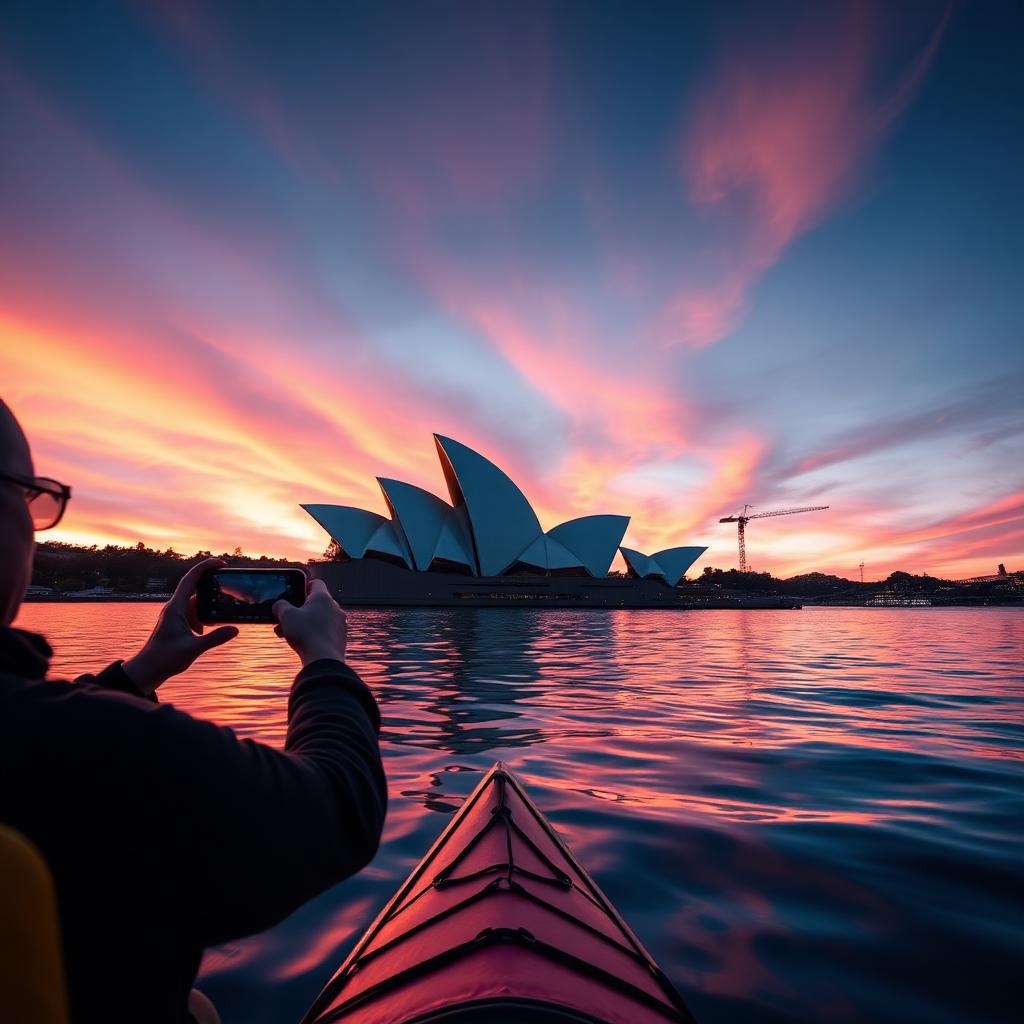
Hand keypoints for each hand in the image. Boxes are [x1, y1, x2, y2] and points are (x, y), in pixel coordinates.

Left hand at [123, 558, 238, 694]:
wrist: (146, 670)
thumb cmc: (164, 659)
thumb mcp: (193, 649)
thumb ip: (215, 638)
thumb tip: (235, 629)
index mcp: (176, 608)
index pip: (191, 579)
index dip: (205, 567)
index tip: (220, 563)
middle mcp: (175, 608)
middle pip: (196, 589)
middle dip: (212, 586)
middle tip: (229, 585)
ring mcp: (176, 616)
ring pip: (196, 603)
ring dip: (209, 605)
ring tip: (223, 609)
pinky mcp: (177, 624)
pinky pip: (194, 614)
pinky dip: (204, 617)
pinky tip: (211, 628)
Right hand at [273, 578, 346, 666]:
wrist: (324, 660)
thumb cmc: (306, 633)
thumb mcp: (286, 616)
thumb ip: (280, 606)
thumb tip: (278, 605)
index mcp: (323, 598)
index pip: (316, 583)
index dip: (303, 586)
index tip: (294, 593)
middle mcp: (335, 608)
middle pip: (315, 604)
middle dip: (298, 611)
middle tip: (285, 619)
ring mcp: (339, 623)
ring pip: (319, 619)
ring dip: (303, 624)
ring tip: (287, 634)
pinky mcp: (340, 638)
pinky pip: (324, 631)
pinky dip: (313, 634)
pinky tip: (301, 643)